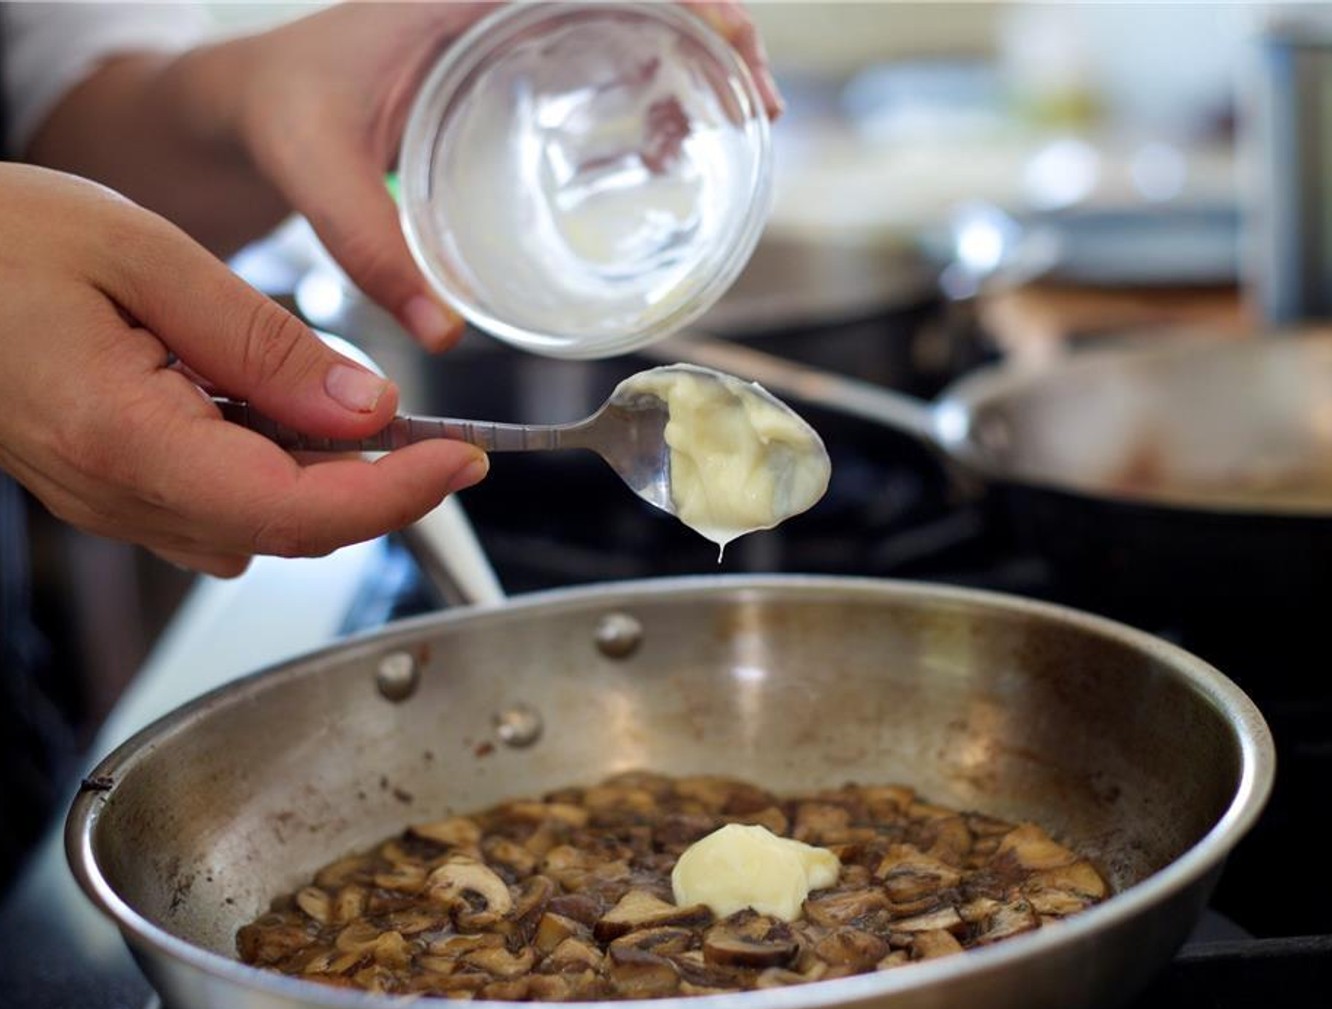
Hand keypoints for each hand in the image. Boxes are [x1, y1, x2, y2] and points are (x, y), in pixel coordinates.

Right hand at [0, 165, 486, 576]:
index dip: (397, 496)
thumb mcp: (147, 258)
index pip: (299, 511)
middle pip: (292, 529)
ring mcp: (115, 502)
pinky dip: (277, 473)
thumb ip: (264, 344)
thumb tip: (366, 408)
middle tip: (435, 431)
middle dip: (378, 488)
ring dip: (328, 481)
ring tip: (348, 408)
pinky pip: (222, 506)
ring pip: (263, 526)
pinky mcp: (117, 489)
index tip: (462, 460)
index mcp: (128, 441)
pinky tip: (277, 414)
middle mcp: (121, 494)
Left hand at [213, 2, 781, 350]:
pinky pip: (608, 61)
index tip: (731, 47)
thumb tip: (444, 332)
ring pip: (635, 23)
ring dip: (695, 65)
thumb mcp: (314, 168)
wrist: (254, 99)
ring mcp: (515, 28)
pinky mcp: (518, 66)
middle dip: (716, 32)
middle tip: (756, 109)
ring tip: (725, 134)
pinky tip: (670, 149)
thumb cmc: (281, 109)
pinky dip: (656, 95)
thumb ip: (369, 247)